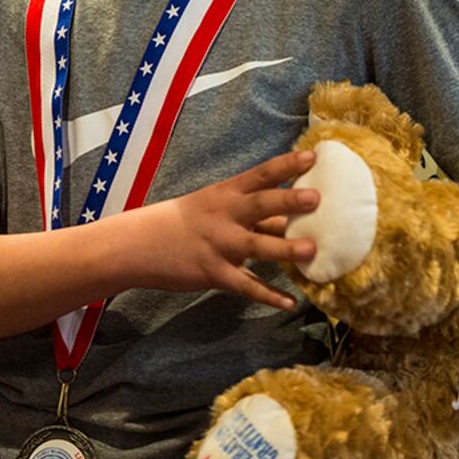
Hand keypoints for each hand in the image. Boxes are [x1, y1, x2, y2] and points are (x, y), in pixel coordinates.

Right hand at [134, 151, 318, 308]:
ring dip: (284, 249)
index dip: (286, 165)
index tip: (312, 156)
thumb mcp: (217, 206)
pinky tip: (291, 302)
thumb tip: (292, 213)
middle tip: (315, 198)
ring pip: (256, 247)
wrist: (142, 243)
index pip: (260, 174)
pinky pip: (245, 286)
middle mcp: (225, 215)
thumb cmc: (187, 220)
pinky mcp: (214, 273)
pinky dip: (268, 295)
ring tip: (310, 250)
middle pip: (259, 205)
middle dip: (287, 202)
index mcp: (226, 192)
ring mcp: (219, 245)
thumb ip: (254, 212)